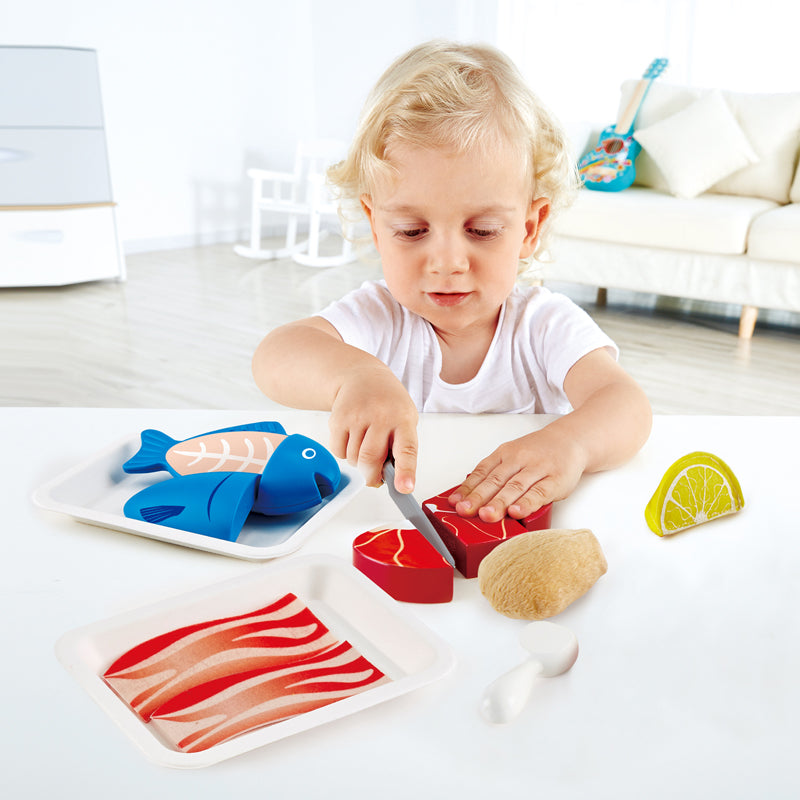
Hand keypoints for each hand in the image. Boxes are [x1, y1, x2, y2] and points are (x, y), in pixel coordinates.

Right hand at [327, 365, 418, 490]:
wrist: (363, 376)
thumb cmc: (388, 403)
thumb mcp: (404, 419)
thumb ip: (399, 448)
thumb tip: (387, 479)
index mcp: (403, 419)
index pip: (406, 449)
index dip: (405, 472)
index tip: (404, 488)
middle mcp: (380, 416)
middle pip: (370, 459)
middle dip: (371, 476)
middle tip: (374, 478)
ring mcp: (357, 416)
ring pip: (353, 459)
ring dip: (358, 463)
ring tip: (365, 445)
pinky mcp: (338, 418)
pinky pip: (338, 452)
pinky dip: (344, 454)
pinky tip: (352, 438)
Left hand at [448, 426, 586, 521]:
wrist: (571, 440)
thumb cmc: (538, 453)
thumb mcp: (513, 456)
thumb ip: (494, 474)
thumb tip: (467, 495)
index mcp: (505, 454)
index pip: (482, 471)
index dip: (467, 488)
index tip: (454, 502)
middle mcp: (519, 459)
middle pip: (495, 480)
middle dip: (479, 497)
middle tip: (465, 511)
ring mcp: (538, 469)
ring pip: (515, 487)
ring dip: (500, 502)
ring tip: (487, 515)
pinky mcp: (556, 480)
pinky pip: (540, 492)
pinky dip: (527, 503)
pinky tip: (517, 512)